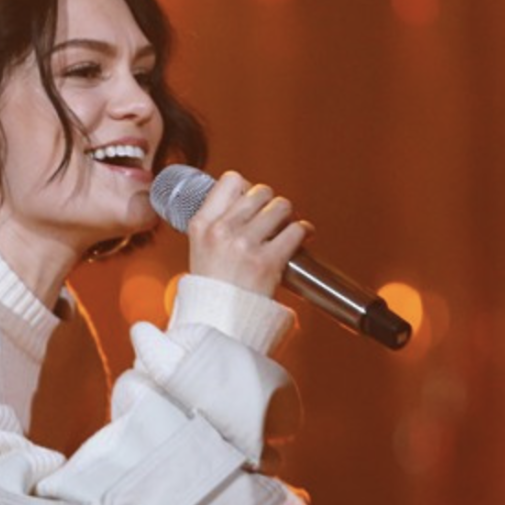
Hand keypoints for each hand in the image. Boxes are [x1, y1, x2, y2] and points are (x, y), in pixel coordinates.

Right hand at [186, 171, 311, 297]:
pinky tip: (303, 236)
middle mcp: (221, 230)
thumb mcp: (200, 249)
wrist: (218, 324)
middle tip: (273, 217)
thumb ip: (216, 224)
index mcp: (201, 224)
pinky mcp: (267, 262)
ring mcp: (244, 245)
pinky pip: (296, 230)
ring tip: (286, 227)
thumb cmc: (213, 289)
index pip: (230, 180)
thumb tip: (244, 199)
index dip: (246, 187)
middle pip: (260, 191)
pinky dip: (304, 231)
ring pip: (281, 206)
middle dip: (271, 202)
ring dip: (288, 215)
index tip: (251, 200)